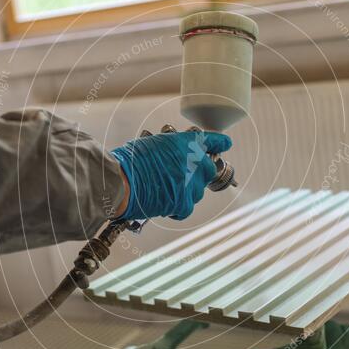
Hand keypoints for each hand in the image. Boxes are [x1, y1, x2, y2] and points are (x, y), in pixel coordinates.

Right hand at [111, 131, 231, 220]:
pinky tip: (166, 202)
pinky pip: (187, 207)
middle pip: (208, 169)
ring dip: (186, 189)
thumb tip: (175, 156)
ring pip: (197, 189)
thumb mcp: (153, 142)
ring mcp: (192, 185)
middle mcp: (196, 163)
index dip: (219, 142)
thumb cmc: (132, 160)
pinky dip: (178, 207)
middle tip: (182, 174)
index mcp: (189, 143)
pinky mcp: (184, 204)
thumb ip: (171, 148)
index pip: (213, 141)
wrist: (123, 180)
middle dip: (198, 172)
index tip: (225, 143)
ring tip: (166, 187)